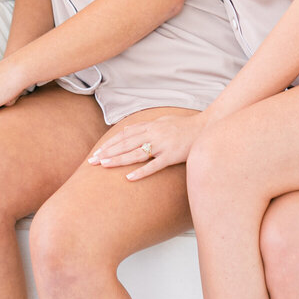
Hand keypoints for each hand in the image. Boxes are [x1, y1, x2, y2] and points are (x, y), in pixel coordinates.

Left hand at [88, 111, 206, 180]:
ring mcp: (162, 145)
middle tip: (92, 162)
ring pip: (136, 153)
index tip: (97, 153)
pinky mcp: (172, 156)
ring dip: (118, 160)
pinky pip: (155, 165)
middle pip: (125, 144)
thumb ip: (146, 125)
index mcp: (150, 126)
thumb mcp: (163, 120)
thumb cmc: (184, 125)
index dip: (110, 144)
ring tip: (104, 166)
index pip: (124, 135)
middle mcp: (154, 134)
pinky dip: (142, 171)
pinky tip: (129, 178)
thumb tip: (130, 129)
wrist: (206, 128)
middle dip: (108, 153)